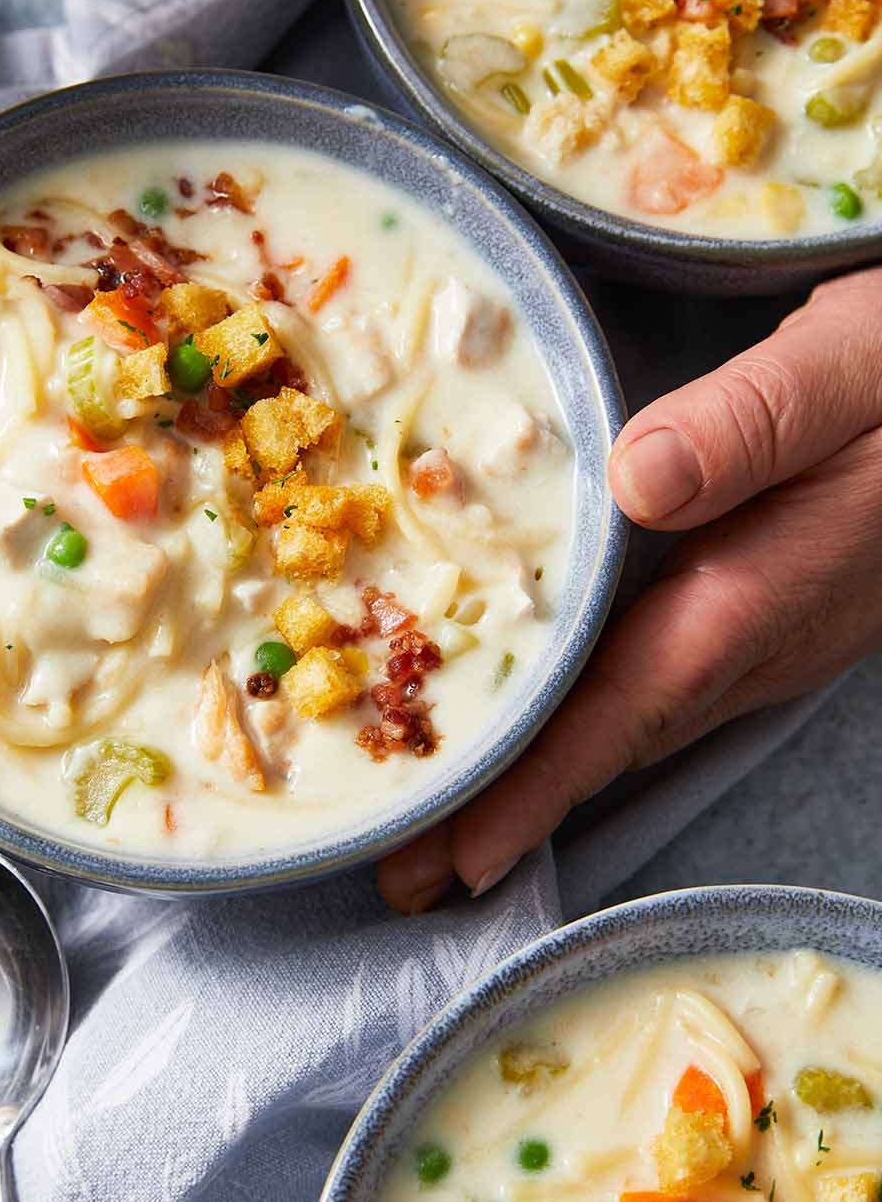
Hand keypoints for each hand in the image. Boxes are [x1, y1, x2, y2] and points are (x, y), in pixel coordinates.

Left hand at [379, 267, 881, 913]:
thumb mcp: (847, 369)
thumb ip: (753, 422)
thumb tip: (639, 480)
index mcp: (760, 582)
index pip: (634, 702)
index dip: (544, 782)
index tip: (464, 857)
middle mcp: (756, 634)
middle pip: (611, 738)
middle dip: (507, 809)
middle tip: (403, 872)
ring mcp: (758, 634)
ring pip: (626, 721)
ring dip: (532, 776)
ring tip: (438, 823)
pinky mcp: (754, 611)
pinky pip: (645, 684)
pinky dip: (572, 720)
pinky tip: (527, 721)